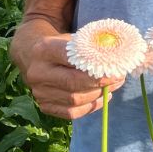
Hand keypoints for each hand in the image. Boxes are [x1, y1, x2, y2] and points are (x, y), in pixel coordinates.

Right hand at [10, 25, 124, 120]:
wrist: (34, 56)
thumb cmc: (62, 46)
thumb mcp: (73, 38)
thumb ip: (91, 46)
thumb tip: (117, 57)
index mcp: (44, 50)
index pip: (72, 58)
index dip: (96, 65)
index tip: (115, 68)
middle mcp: (37, 72)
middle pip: (73, 83)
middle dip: (99, 83)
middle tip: (118, 78)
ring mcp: (39, 92)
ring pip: (74, 100)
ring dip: (98, 95)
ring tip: (113, 86)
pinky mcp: (43, 105)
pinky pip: (70, 113)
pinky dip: (89, 108)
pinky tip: (101, 99)